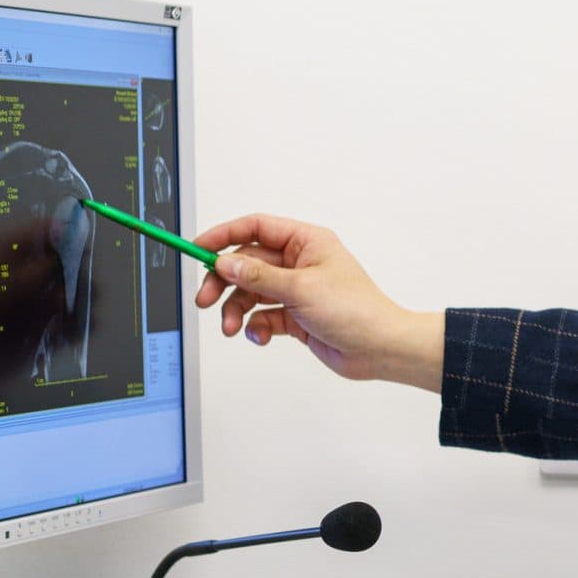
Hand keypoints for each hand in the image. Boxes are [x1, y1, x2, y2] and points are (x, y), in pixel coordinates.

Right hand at [189, 213, 444, 388]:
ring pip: (251, 293)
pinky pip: (262, 316)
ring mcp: (296, 290)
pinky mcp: (295, 316)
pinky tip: (259, 336)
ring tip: (231, 327)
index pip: (255, 228)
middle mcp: (300, 262)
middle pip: (246, 264)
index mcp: (306, 242)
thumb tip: (225, 263)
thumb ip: (258, 276)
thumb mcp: (300, 289)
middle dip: (223, 281)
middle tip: (205, 299)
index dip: (223, 236)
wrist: (379, 349)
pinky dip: (255, 327)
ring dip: (236, 309)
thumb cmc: (356, 311)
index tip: (198, 249)